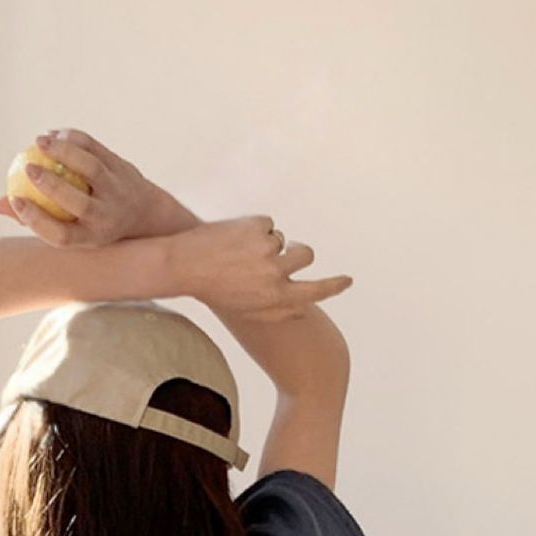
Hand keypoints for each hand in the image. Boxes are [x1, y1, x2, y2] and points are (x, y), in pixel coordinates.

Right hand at [0, 127, 159, 246]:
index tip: (16, 199)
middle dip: (52, 185)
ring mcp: (119, 192)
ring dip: (64, 152)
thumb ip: (34, 217)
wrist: (143, 214)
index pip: (61, 236)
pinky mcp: (124, 168)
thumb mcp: (69, 228)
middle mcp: (107, 218)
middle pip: (79, 204)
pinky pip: (96, 148)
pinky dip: (74, 138)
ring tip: (39, 140)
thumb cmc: (92, 223)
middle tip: (28, 166)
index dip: (36, 220)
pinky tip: (54, 135)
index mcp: (91, 239)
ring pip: (91, 168)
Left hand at [166, 215, 352, 319]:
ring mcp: (268, 247)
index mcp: (275, 297)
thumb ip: (278, 310)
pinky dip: (253, 229)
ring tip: (239, 251)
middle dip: (298, 250)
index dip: (333, 286)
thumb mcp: (248, 310)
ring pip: (282, 238)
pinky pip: (267, 224)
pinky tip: (232, 239)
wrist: (187, 264)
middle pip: (306, 254)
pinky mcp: (258, 226)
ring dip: (266, 242)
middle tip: (281, 252)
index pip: (314, 291)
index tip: (348, 280)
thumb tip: (303, 308)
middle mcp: (276, 273)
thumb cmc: (217, 291)